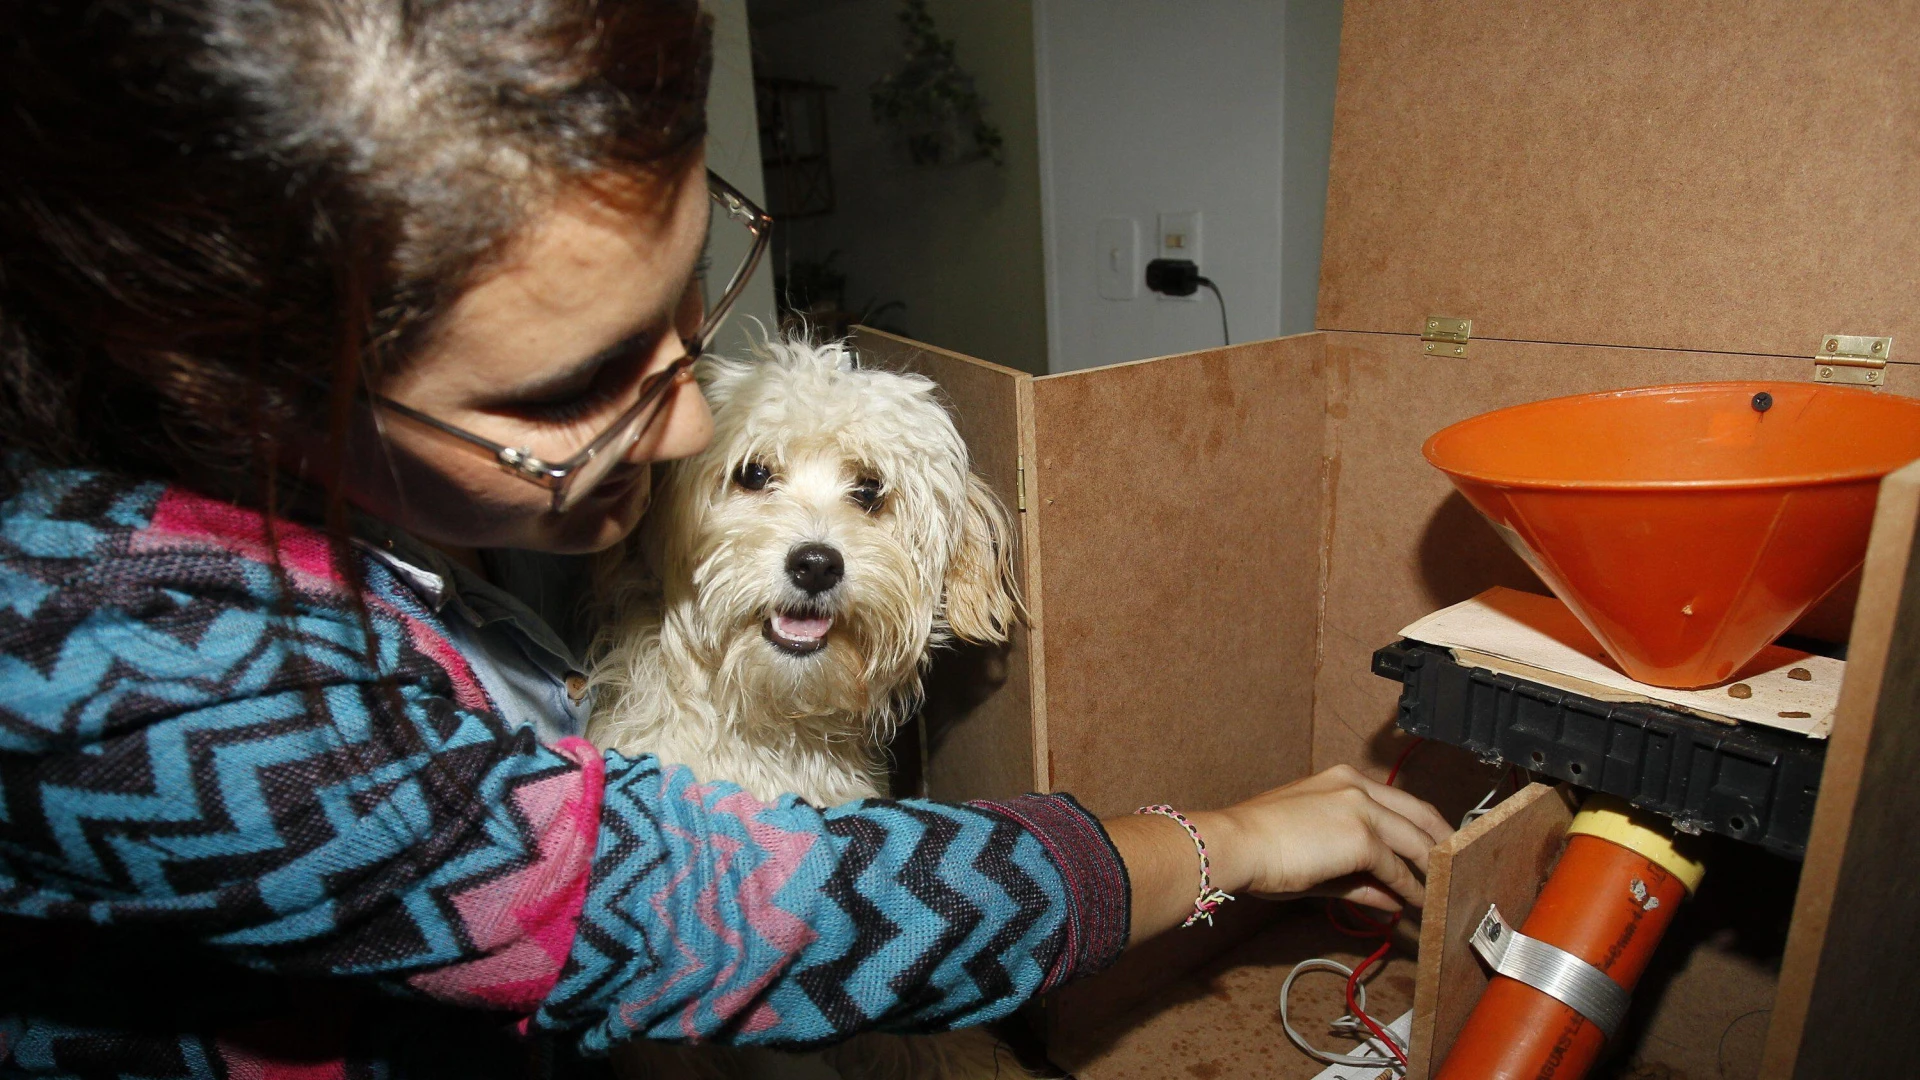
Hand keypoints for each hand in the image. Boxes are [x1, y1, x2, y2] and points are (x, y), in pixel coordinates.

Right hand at [1202, 764, 1453, 911]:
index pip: (1397, 800)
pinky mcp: (1362, 837)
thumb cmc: (1261, 847)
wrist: (1237, 844)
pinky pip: (1397, 867)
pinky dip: (1410, 888)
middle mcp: (1356, 786)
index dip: (1421, 824)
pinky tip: (1416, 903)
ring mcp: (1362, 809)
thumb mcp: (1315, 857)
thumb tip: (1390, 899)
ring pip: (1415, 840)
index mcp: (1342, 779)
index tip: (1433, 846)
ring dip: (1431, 869)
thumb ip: (1358, 877)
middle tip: (1457, 865)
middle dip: (1442, 841)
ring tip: (1443, 890)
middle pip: (1419, 813)